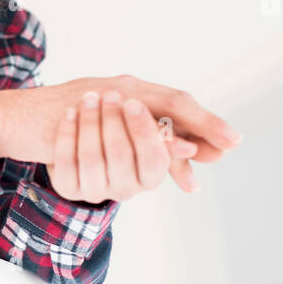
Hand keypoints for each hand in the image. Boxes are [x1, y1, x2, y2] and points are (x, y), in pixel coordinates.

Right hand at [0, 73, 241, 194]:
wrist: (13, 117)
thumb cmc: (58, 119)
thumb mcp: (103, 121)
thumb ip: (142, 131)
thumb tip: (186, 150)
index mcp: (126, 85)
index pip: (174, 98)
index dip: (203, 118)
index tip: (229, 141)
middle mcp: (119, 87)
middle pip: (171, 103)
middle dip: (200, 127)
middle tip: (222, 150)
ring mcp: (100, 97)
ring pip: (148, 116)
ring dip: (172, 143)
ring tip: (193, 165)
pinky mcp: (83, 116)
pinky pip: (117, 133)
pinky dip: (141, 147)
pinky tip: (160, 163)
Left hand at [45, 89, 200, 202]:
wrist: (59, 133)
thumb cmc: (113, 121)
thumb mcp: (143, 120)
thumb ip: (175, 131)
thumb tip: (223, 149)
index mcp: (148, 175)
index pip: (156, 158)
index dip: (148, 132)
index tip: (138, 102)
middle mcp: (125, 188)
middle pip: (125, 158)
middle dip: (118, 123)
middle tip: (114, 95)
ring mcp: (95, 189)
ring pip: (93, 160)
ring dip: (92, 125)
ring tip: (89, 98)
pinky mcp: (68, 185)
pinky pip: (64, 163)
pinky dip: (67, 136)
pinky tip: (68, 115)